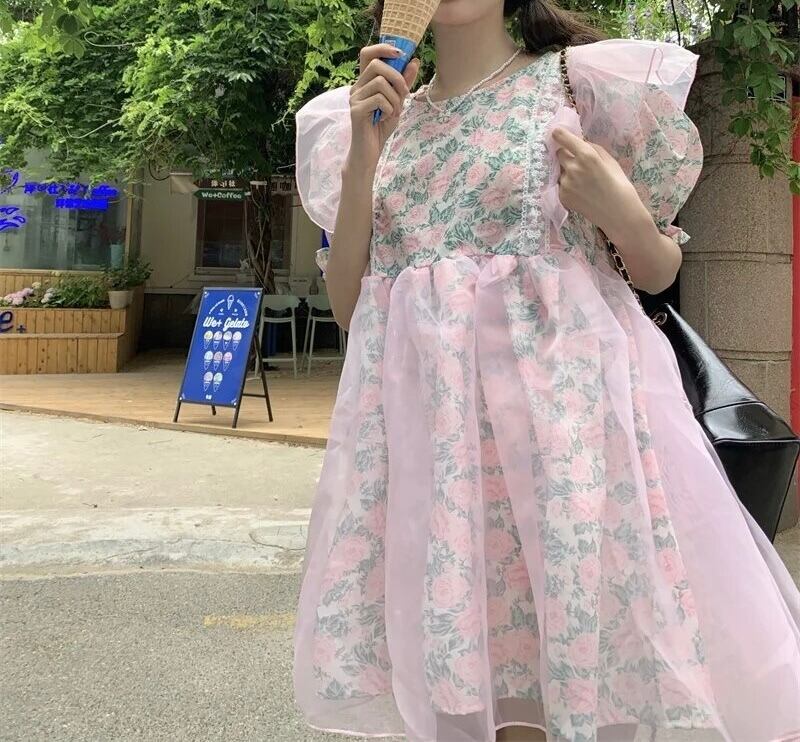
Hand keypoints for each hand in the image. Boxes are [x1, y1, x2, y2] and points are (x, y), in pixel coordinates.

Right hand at [347, 44, 420, 171]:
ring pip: (380, 83)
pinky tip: (385, 118)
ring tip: (395, 112)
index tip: (400, 53)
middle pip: (376, 64)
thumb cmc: (381, 127)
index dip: (383, 48)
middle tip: (404, 94)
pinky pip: (379, 99)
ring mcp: (355, 98)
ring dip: (395, 98)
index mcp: (365, 82)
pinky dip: (389, 108)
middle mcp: (357, 87)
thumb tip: (414, 61)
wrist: (369, 152)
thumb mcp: (397, 102)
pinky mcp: (356, 110)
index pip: (367, 53)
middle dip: (396, 77)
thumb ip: (403, 83)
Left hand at [551, 127, 652, 244]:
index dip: (559, 134)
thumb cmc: (618, 183)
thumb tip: (578, 142)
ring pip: (560, 170)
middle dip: (566, 154)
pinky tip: (581, 191)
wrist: (618, 213)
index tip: (555, 132)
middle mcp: (573, 168)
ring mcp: (566, 183)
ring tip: (583, 181)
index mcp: (587, 156)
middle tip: (578, 161)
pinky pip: (561, 184)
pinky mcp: (562, 196)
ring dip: (567, 171)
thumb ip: (592, 148)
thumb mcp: (609, 160)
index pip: (563, 139)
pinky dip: (567, 185)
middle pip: (559, 153)